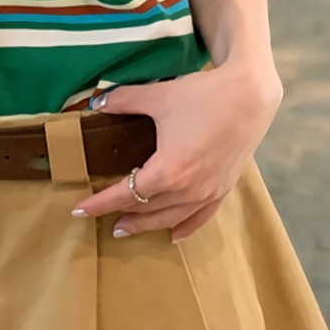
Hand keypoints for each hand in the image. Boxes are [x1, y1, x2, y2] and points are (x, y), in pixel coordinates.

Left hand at [73, 56, 283, 241]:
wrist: (250, 95)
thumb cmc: (203, 95)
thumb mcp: (158, 96)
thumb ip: (123, 100)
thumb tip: (96, 102)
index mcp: (168, 170)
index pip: (125, 194)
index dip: (100, 203)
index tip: (79, 211)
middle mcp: (189, 189)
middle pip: (148, 209)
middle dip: (122, 214)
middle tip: (102, 220)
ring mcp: (209, 191)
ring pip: (172, 217)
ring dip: (148, 224)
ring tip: (127, 227)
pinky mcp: (225, 187)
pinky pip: (201, 216)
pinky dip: (185, 227)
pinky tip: (174, 235)